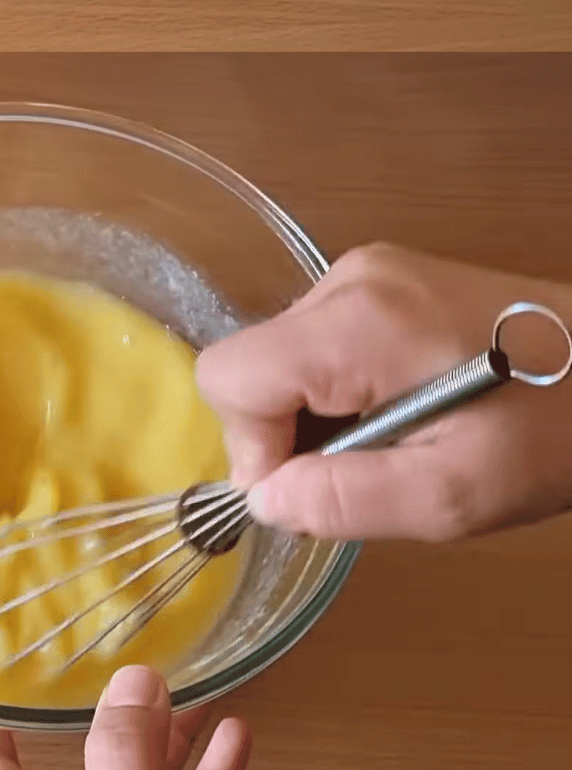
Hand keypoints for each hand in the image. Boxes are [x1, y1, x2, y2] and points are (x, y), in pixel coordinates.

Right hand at [196, 244, 571, 541]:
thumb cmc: (548, 433)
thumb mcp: (452, 494)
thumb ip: (344, 500)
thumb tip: (262, 499)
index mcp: (355, 323)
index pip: (230, 375)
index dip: (251, 445)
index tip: (312, 486)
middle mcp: (347, 278)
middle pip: (253, 363)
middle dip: (288, 432)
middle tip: (367, 472)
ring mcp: (366, 269)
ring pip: (283, 354)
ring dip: (317, 413)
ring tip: (396, 440)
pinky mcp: (385, 275)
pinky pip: (319, 338)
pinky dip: (340, 386)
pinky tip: (402, 408)